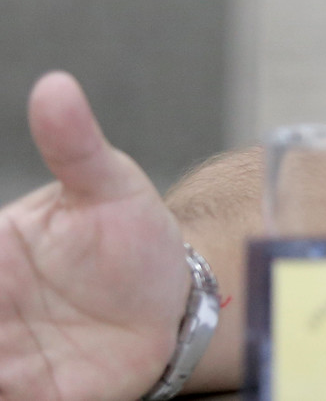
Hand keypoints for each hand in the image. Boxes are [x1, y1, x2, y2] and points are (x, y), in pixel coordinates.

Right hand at [0, 72, 190, 400]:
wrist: (178, 297)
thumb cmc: (131, 234)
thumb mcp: (110, 184)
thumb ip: (74, 144)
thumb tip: (55, 86)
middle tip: (1, 322)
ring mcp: (7, 362)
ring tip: (9, 364)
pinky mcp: (39, 397)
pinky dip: (12, 395)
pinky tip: (19, 386)